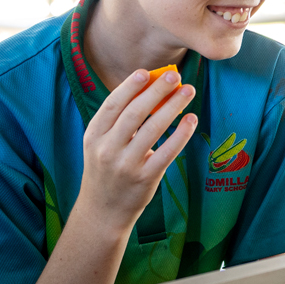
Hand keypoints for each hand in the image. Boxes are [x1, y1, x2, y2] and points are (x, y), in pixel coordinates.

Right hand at [76, 67, 196, 229]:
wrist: (103, 211)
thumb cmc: (106, 169)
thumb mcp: (101, 144)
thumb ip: (119, 120)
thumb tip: (150, 87)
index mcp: (94, 136)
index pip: (112, 105)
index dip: (129, 87)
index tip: (146, 72)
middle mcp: (107, 149)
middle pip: (135, 113)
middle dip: (157, 91)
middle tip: (175, 76)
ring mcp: (126, 165)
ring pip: (153, 129)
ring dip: (173, 107)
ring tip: (188, 91)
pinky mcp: (145, 178)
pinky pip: (167, 151)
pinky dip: (181, 134)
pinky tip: (191, 119)